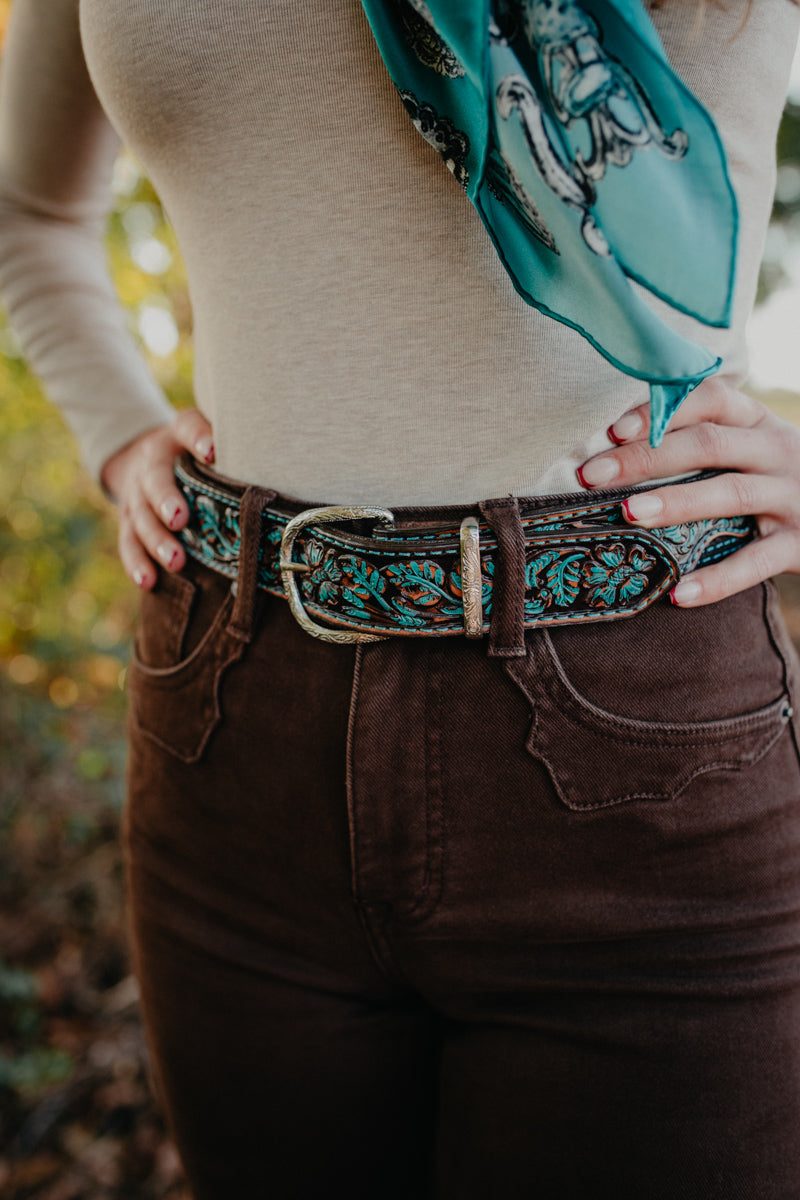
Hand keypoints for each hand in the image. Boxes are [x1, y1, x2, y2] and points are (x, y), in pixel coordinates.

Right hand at [101, 408, 213, 589]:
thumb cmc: (193, 452)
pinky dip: (136, 563)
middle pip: (154, 481)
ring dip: (156, 541)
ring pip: (141, 518)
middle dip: (165, 501)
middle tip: (180, 520)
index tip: (212, 452)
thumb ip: (227, 441)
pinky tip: (148, 581)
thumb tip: (265, 453)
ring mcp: (136, 495)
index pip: (186, 429)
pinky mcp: (128, 522)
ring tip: (176, 561)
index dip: (198, 438)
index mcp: (175, 437)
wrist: (146, 457)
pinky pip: (128, 543)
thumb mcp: (206, 437)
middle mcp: (151, 464)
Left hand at [576, 378, 799, 606]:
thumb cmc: (780, 482)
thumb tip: (617, 450)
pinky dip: (718, 580)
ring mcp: (794, 496)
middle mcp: (779, 451)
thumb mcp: (753, 451)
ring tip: (631, 514)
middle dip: (646, 458)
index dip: (661, 410)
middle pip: (708, 444)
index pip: (710, 400)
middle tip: (594, 475)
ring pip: (732, 493)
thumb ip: (705, 444)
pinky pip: (757, 562)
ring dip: (678, 503)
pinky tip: (678, 594)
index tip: (612, 430)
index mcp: (759, 423)